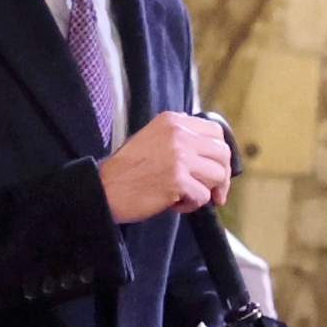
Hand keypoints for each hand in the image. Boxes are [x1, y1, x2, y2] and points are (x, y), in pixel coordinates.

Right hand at [100, 111, 232, 222]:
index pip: (216, 132)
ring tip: (184, 196)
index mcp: (173, 121)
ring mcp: (179, 157)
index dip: (220, 155)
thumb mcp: (152, 138)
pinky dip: (191, 205)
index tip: (216, 170)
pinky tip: (173, 203)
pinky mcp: (177, 180)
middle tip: (214, 193)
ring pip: (217, 175)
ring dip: (205, 191)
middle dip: (222, 176)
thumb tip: (211, 155)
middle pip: (222, 154)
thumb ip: (180, 138)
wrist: (104, 188)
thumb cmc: (126, 170)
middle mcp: (178, 134)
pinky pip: (202, 196)